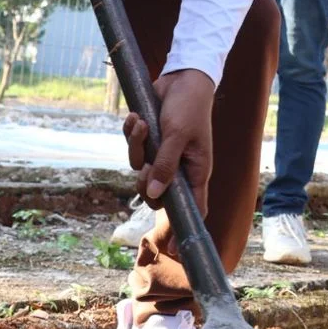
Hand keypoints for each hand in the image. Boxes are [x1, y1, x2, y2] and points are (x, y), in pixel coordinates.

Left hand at [122, 69, 215, 216]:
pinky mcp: (150, 142)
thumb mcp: (178, 135)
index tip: (172, 251)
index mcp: (196, 172)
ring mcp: (163, 156)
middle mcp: (179, 168)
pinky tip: (135, 117)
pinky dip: (131, 134)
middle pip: (156, 194)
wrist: (182, 77)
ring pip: (140, 169)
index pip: (192, 210)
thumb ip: (166, 164)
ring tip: (141, 123)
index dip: (182, 230)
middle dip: (145, 182)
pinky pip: (134, 148)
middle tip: (147, 165)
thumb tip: (156, 193)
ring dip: (136, 147)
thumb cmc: (189, 107)